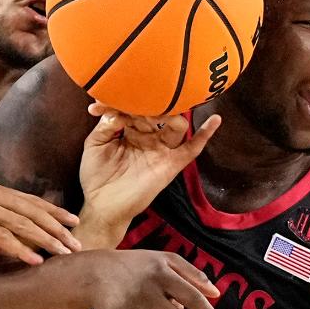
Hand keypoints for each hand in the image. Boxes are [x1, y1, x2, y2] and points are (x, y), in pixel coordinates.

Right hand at [0, 176, 80, 265]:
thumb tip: (2, 244)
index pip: (30, 201)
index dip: (53, 211)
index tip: (73, 222)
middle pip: (32, 212)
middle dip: (57, 228)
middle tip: (77, 243)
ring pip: (22, 224)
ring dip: (46, 239)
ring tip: (64, 253)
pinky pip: (0, 237)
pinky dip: (20, 248)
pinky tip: (35, 259)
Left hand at [79, 103, 219, 231]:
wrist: (102, 207)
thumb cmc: (97, 177)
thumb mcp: (94, 144)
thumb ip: (107, 125)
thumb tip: (120, 110)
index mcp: (130, 130)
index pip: (134, 108)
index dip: (121, 101)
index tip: (101, 101)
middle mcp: (148, 137)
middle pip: (157, 112)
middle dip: (147, 105)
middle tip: (134, 103)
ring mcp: (161, 150)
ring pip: (175, 124)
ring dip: (168, 114)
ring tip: (153, 112)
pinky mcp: (171, 164)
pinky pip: (192, 148)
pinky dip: (204, 134)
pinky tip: (215, 119)